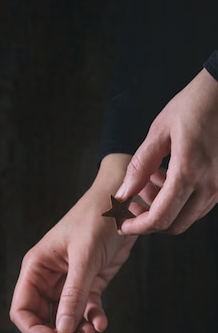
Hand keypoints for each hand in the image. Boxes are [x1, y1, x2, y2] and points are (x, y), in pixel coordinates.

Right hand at [9, 154, 137, 332]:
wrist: (124, 205)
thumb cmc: (96, 219)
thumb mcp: (84, 257)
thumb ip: (73, 294)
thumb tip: (61, 328)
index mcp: (36, 267)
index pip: (22, 308)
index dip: (32, 328)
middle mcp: (49, 278)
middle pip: (42, 317)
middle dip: (57, 331)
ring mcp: (69, 283)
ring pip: (66, 317)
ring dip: (78, 328)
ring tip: (93, 329)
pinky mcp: (90, 284)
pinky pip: (87, 310)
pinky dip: (93, 319)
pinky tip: (101, 322)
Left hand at [116, 68, 217, 234]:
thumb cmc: (194, 105)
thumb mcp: (159, 132)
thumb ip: (139, 167)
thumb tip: (123, 194)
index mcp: (189, 172)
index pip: (160, 218)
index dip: (137, 226)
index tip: (122, 225)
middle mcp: (210, 185)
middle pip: (175, 225)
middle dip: (149, 221)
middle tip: (132, 204)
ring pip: (187, 217)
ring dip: (164, 209)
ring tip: (149, 183)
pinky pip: (199, 205)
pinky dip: (179, 201)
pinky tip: (166, 179)